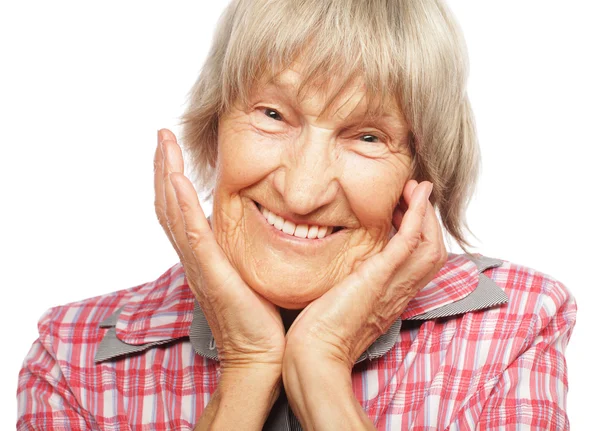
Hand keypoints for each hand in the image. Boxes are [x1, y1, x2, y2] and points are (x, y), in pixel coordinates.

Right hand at [154, 128, 285, 373]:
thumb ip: (249, 248)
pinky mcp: (212, 275)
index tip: (175, 149)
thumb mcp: (252, 272)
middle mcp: (195, 258)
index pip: (182, 210)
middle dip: (165, 168)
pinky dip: (182, 206)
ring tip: (164, 144)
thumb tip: (268, 223)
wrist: (262, 356)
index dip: (175, 179)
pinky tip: (177, 180)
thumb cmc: (262, 320)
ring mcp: (200, 266)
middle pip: (170, 205)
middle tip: (162, 136)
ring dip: (168, 176)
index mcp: (205, 256)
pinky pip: (192, 236)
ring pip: (174, 214)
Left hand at [284, 179, 446, 368]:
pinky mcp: (380, 277)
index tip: (405, 209)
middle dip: (428, 219)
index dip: (420, 232)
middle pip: (434, 252)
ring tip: (413, 191)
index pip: (420, 261)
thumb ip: (349, 284)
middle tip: (414, 194)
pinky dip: (417, 217)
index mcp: (391, 296)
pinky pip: (409, 243)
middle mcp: (399, 291)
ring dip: (425, 214)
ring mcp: (392, 284)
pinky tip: (416, 196)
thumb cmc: (320, 332)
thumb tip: (342, 269)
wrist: (314, 353)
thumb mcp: (341, 301)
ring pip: (430, 246)